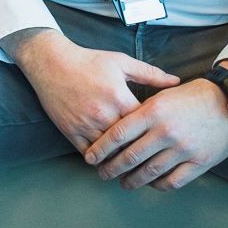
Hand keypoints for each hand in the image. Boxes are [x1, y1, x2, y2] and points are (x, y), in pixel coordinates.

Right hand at [9, 31, 181, 152]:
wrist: (51, 63)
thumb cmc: (89, 61)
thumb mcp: (121, 62)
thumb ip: (151, 74)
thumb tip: (177, 82)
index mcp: (120, 97)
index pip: (145, 125)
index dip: (154, 132)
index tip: (161, 136)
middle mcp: (104, 114)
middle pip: (130, 143)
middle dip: (141, 151)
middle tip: (153, 160)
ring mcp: (86, 125)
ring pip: (110, 153)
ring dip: (121, 160)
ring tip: (134, 166)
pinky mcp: (71, 131)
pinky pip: (89, 154)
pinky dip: (100, 160)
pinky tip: (109, 162)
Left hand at [83, 80, 227, 190]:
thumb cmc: (191, 97)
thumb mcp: (163, 95)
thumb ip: (141, 111)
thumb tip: (118, 128)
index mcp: (153, 111)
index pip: (119, 133)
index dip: (101, 148)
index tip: (90, 157)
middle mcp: (166, 131)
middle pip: (130, 156)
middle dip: (112, 168)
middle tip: (102, 173)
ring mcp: (183, 148)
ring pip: (150, 172)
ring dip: (133, 180)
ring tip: (123, 183)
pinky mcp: (199, 162)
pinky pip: (173, 181)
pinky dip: (158, 185)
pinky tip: (151, 184)